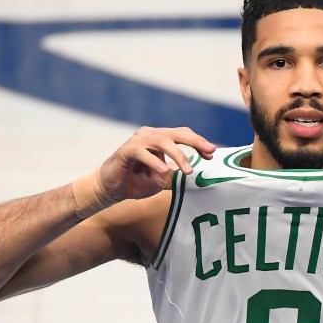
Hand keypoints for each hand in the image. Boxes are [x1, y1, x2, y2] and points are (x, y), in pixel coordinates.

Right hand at [100, 126, 215, 200]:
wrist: (110, 189)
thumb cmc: (136, 182)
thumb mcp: (162, 180)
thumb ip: (176, 175)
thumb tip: (197, 177)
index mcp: (159, 138)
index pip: (182, 135)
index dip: (198, 142)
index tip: (211, 154)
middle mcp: (149, 135)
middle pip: (175, 133)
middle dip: (194, 142)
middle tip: (209, 152)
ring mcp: (137, 141)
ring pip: (161, 141)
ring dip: (178, 155)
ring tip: (188, 170)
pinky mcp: (126, 151)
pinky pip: (142, 153)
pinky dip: (154, 162)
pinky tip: (163, 172)